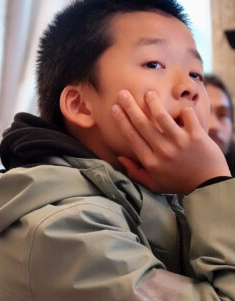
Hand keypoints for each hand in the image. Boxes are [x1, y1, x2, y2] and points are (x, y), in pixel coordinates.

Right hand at [111, 89, 229, 194]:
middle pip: (142, 124)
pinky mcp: (197, 136)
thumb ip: (136, 172)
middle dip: (130, 107)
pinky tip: (181, 106)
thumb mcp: (154, 184)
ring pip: (162, 117)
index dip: (122, 121)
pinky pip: (187, 115)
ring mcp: (180, 143)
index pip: (132, 138)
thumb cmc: (179, 184)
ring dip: (153, 102)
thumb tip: (121, 157)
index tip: (115, 108)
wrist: (207, 186)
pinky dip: (183, 108)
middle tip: (123, 93)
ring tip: (149, 93)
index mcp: (151, 162)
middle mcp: (163, 152)